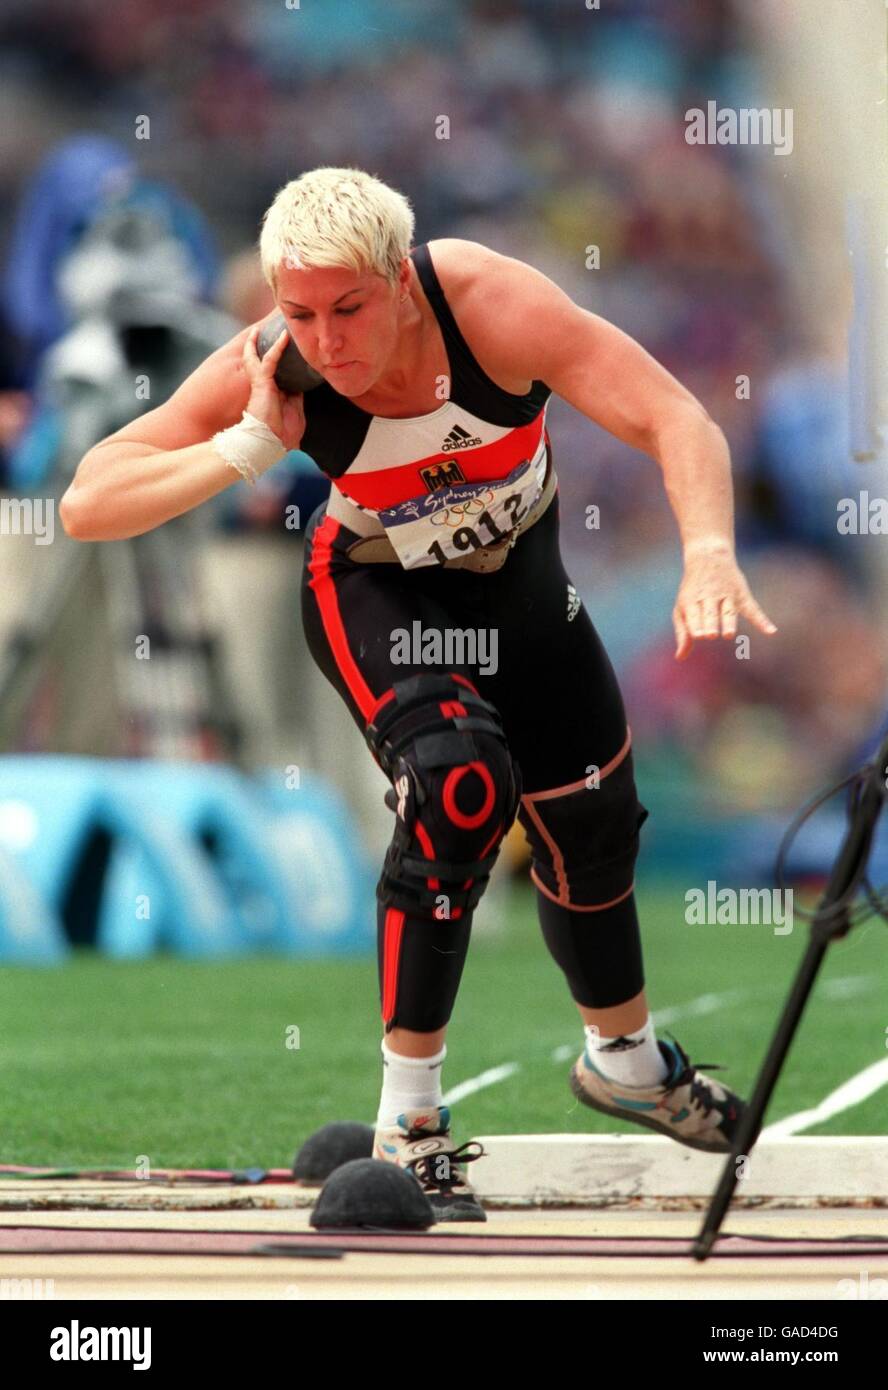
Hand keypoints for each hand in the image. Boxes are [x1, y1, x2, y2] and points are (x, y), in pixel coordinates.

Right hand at [242, 325, 305, 450]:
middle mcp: (266, 387)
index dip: (283, 361)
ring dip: (263, 342)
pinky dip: (277, 348)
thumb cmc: (282, 436)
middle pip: (266, 362)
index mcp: (273, 395)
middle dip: (266, 347)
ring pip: (262, 357)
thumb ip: (297, 399)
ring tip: (266, 326)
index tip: (291, 349)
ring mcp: (262, 384)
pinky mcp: (261, 383)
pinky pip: (270, 361)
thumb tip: (303, 387)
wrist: (269, 444)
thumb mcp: (295, 414)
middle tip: (269, 330)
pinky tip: (284, 336)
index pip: (278, 373)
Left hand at [673, 542, 776, 660]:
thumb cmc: (693, 590)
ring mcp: (726, 595)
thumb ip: (683, 632)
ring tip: (729, 634)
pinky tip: (771, 632)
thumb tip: (680, 658)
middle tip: (711, 635)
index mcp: (692, 600)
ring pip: (728, 610)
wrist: (708, 557)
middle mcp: (709, 597)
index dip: (696, 625)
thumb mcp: (683, 607)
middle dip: (711, 623)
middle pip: (711, 612)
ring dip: (729, 621)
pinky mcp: (741, 595)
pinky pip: (753, 608)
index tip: (698, 636)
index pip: (694, 614)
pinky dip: (762, 620)